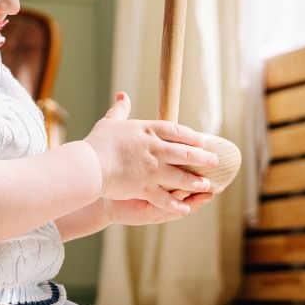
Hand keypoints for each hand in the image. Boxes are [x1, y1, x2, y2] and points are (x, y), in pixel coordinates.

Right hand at [84, 92, 219, 214]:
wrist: (89, 164)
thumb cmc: (97, 142)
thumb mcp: (110, 122)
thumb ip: (120, 109)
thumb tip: (123, 95)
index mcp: (146, 131)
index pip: (176, 131)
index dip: (191, 136)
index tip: (202, 140)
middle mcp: (154, 149)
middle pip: (185, 153)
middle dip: (202, 158)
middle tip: (214, 161)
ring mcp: (152, 170)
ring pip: (180, 177)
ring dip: (195, 182)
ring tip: (206, 185)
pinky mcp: (145, 188)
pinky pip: (165, 198)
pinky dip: (176, 205)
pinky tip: (185, 209)